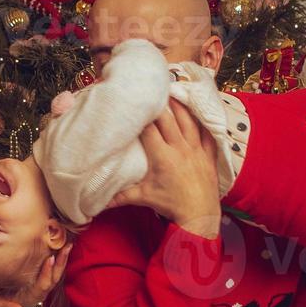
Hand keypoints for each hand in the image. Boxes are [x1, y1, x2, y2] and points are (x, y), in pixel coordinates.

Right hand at [0, 243, 72, 306]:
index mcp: (30, 298)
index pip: (43, 286)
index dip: (47, 273)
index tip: (49, 259)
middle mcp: (38, 291)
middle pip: (53, 278)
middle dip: (60, 264)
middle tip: (66, 248)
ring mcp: (39, 282)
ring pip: (54, 272)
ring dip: (61, 258)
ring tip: (67, 244)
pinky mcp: (37, 274)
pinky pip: (49, 266)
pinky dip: (55, 255)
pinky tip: (57, 244)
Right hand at [107, 99, 220, 237]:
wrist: (200, 216)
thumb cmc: (171, 205)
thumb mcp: (144, 198)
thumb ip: (120, 196)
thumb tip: (97, 202)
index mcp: (162, 157)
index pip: (150, 130)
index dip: (142, 116)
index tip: (136, 105)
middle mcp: (180, 149)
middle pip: (168, 119)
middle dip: (160, 104)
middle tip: (153, 90)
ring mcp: (196, 150)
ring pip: (188, 120)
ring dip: (180, 106)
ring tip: (173, 91)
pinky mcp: (208, 154)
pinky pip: (207, 132)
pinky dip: (202, 120)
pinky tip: (197, 109)